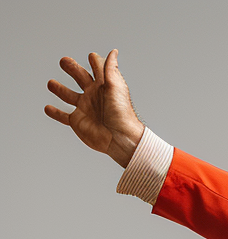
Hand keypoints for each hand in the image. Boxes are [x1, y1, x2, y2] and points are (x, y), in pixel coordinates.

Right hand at [45, 49, 144, 166]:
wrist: (120, 139)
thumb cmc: (121, 114)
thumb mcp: (115, 87)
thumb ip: (111, 69)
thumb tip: (114, 52)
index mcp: (103, 86)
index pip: (98, 69)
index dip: (95, 62)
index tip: (92, 56)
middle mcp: (93, 96)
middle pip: (79, 78)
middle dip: (72, 69)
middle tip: (64, 61)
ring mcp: (85, 108)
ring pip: (68, 95)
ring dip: (59, 89)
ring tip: (51, 83)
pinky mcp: (78, 122)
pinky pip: (64, 116)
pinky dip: (55, 113)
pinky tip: (48, 108)